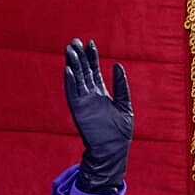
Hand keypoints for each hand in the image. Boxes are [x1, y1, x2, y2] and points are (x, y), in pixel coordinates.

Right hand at [64, 38, 132, 194]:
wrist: (112, 152)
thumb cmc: (120, 133)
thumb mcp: (125, 106)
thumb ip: (121, 86)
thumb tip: (118, 65)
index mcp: (102, 94)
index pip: (95, 71)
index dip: (92, 57)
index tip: (90, 43)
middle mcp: (91, 97)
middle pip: (83, 72)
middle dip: (79, 57)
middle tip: (74, 41)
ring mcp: (84, 103)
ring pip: (76, 80)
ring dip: (72, 65)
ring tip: (69, 50)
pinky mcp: (79, 111)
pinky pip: (72, 94)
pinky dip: (70, 82)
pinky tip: (68, 69)